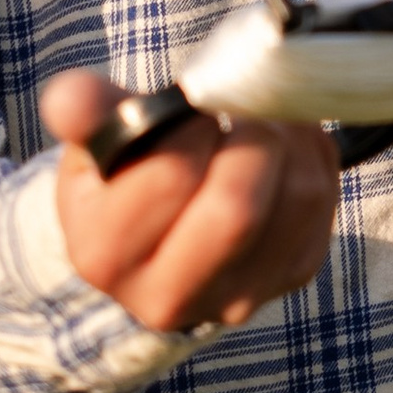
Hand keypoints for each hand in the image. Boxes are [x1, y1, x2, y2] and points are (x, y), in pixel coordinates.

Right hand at [45, 73, 342, 334]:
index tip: (192, 108)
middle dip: (249, 135)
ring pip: (295, 197)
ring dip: (286, 137)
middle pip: (236, 206)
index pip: (170, 175)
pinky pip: (322, 203)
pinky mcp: (292, 275)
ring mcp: (238, 295)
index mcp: (106, 255)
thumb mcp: (94, 145)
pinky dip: (311, 155)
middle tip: (238, 106)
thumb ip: (89, 114)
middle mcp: (170, 296)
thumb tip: (71, 97)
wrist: (156, 242)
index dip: (192, 124)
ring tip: (259, 116)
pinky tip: (281, 144)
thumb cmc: (122, 178)